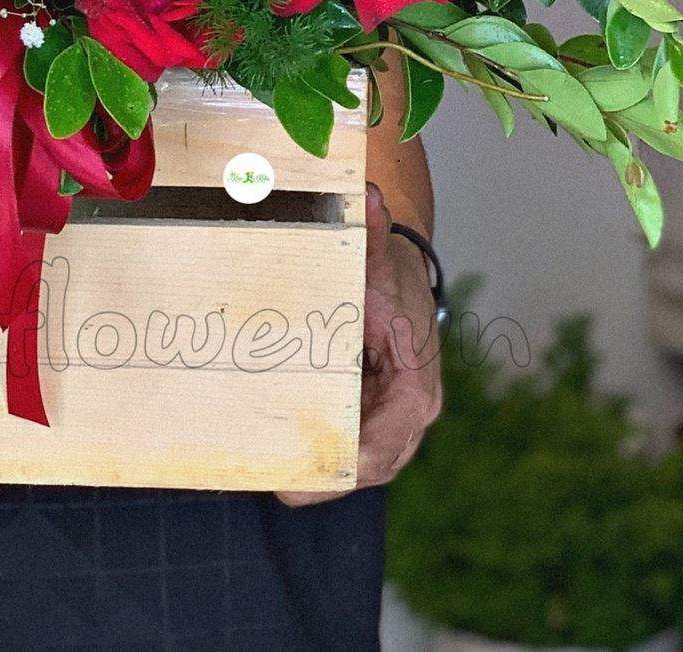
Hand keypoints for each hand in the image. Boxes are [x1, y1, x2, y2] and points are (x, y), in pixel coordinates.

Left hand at [279, 184, 440, 504]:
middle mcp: (407, 413)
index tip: (314, 477)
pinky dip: (312, 450)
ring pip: (353, 461)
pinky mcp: (365, 416)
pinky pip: (341, 444)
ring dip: (315, 470)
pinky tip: (272, 452)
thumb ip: (371, 232)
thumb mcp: (379, 257)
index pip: (390, 440)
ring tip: (265, 476)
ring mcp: (387, 419)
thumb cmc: (390, 274)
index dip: (354, 463)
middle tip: (277, 484)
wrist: (400, 276)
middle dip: (324, 478)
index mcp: (416, 385)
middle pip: (369, 464)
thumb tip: (369, 196)